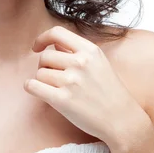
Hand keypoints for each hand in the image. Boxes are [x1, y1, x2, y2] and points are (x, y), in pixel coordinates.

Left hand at [24, 25, 144, 144]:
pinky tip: (39, 92)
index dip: (42, 39)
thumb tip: (52, 44)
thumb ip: (76, 52)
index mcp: (90, 50)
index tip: (37, 47)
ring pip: (39, 73)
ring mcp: (71, 81)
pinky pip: (32, 86)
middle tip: (54, 77)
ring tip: (57, 89)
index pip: (57, 32)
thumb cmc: (109, 92)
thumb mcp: (99, 63)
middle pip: (44, 56)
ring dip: (43, 81)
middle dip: (44, 66)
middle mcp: (80, 63)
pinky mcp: (63, 100)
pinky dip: (31, 88)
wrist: (122, 120)